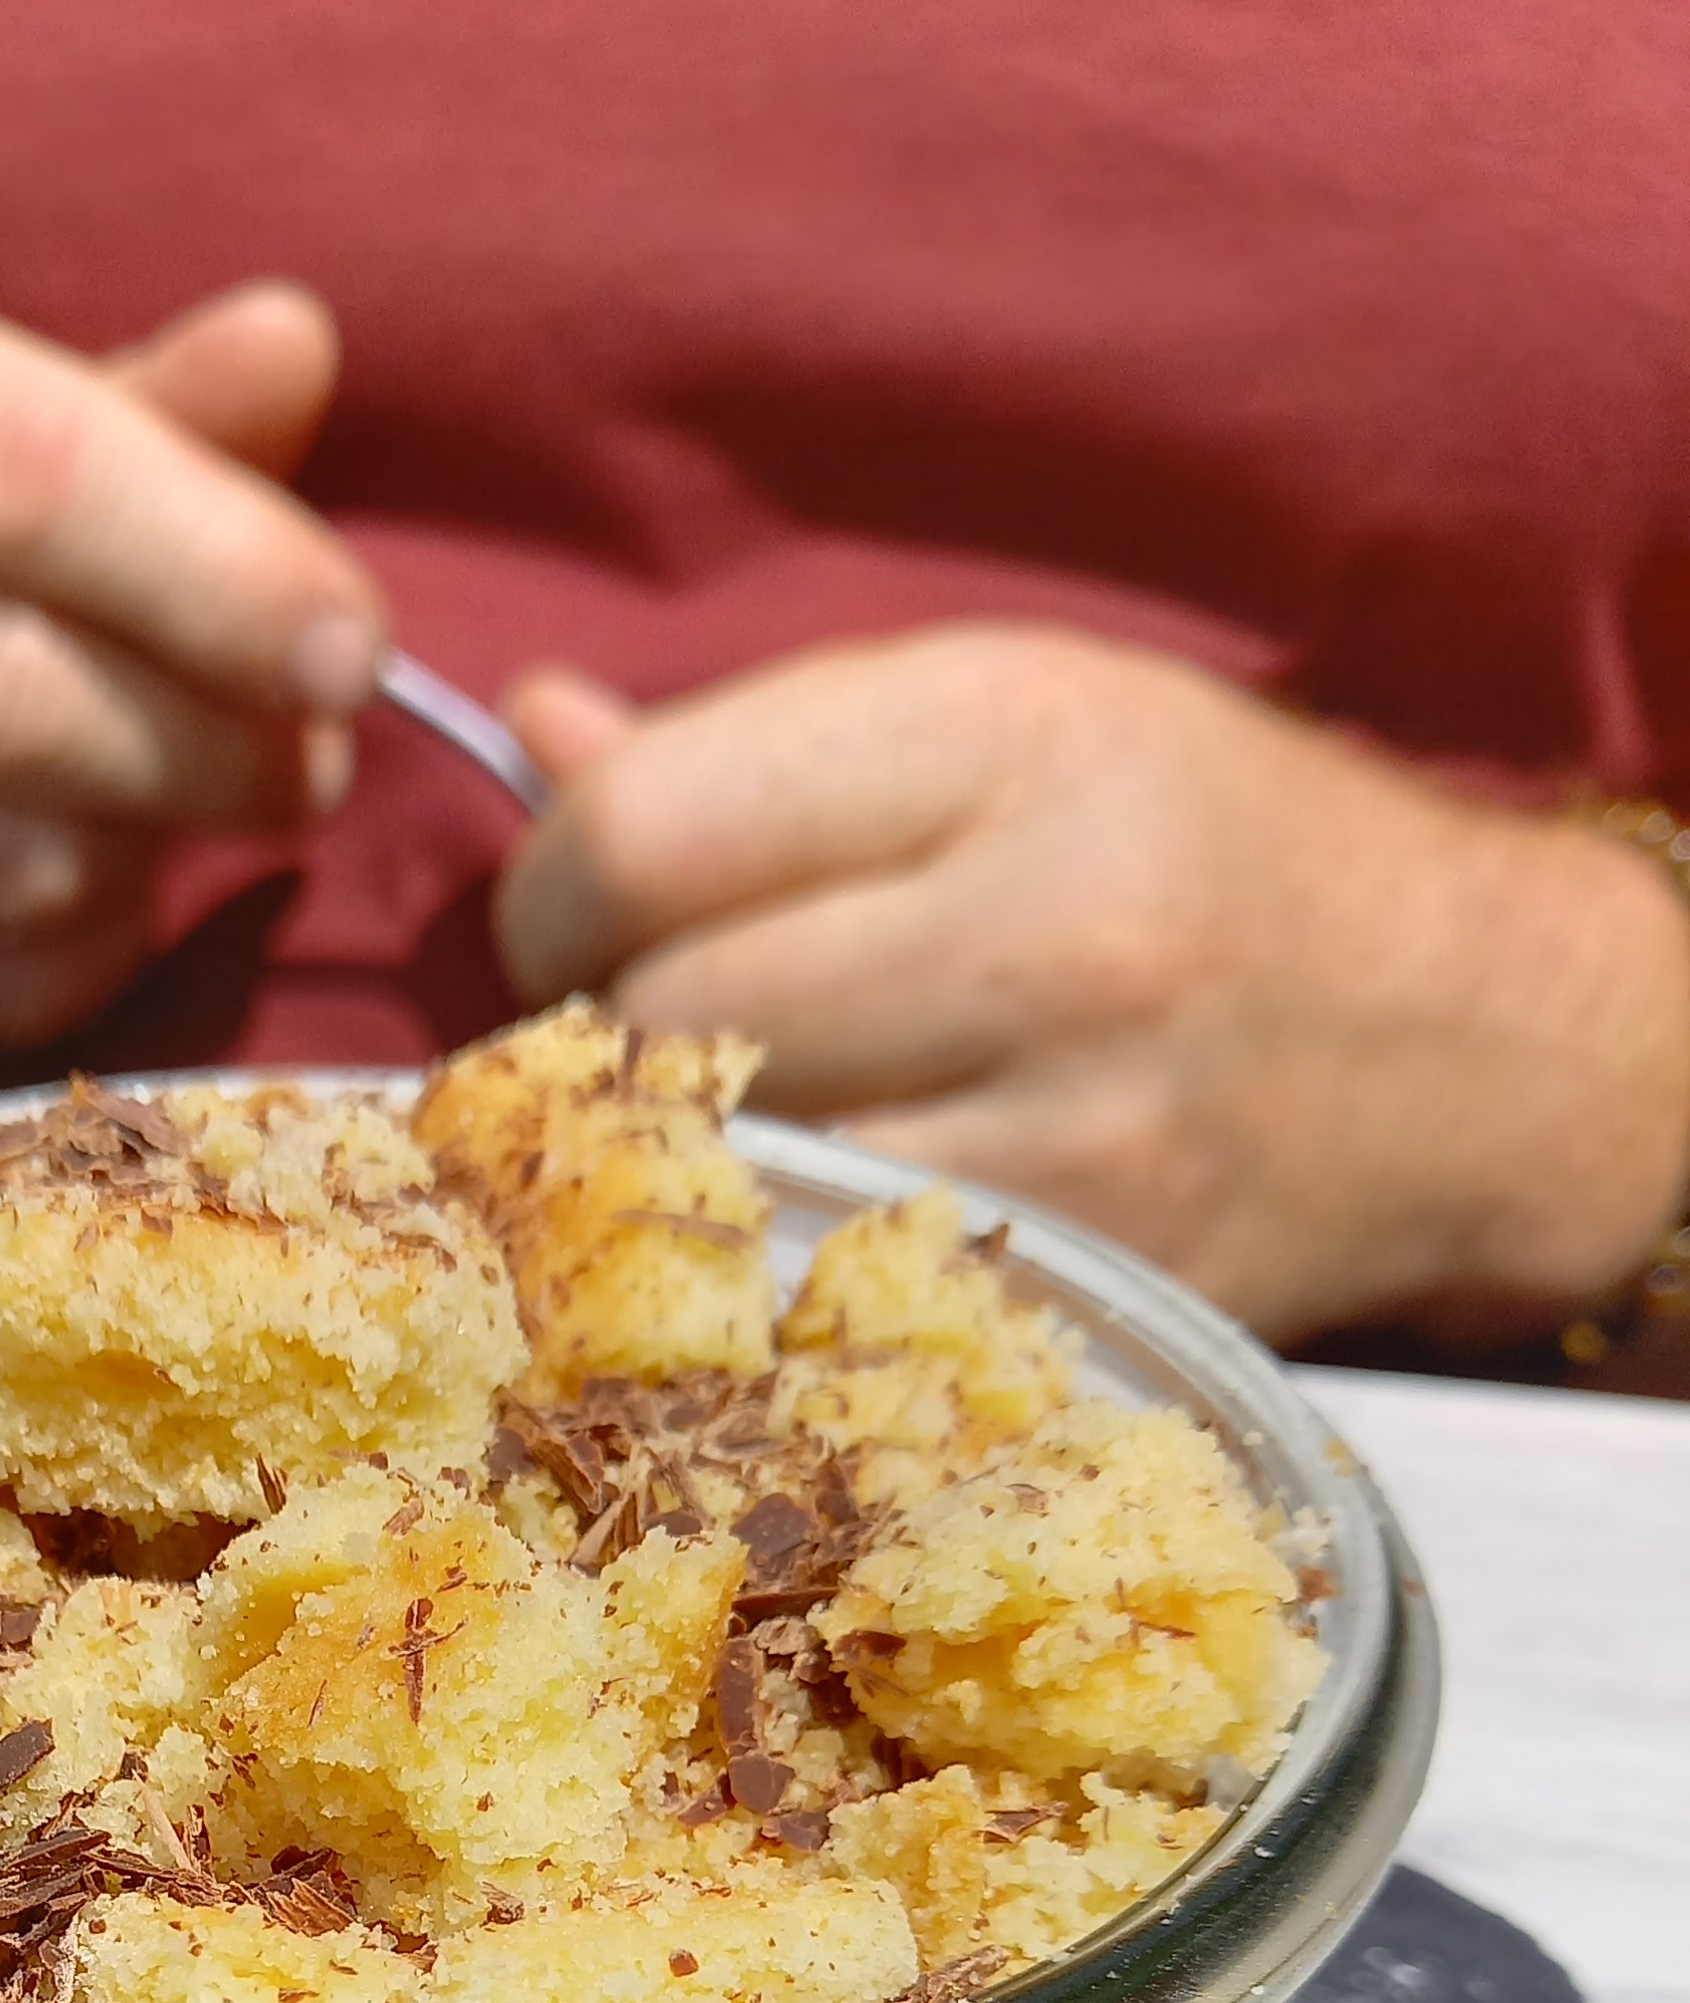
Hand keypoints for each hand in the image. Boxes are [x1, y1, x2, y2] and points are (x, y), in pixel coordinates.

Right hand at [0, 271, 385, 1050]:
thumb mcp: (9, 423)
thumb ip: (163, 410)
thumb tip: (298, 346)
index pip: (29, 477)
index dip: (221, 577)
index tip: (358, 651)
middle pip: (24, 697)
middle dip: (215, 750)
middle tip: (313, 764)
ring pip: (15, 864)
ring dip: (151, 854)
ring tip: (192, 809)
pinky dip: (88, 950)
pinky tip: (108, 891)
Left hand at [496, 627, 1689, 1338]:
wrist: (1467, 1043)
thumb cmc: (1197, 850)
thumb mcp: (1009, 721)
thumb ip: (761, 748)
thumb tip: (533, 739)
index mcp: (1010, 737)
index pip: (641, 837)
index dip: (547, 893)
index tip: (568, 920)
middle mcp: (1054, 926)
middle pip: (665, 1018)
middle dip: (609, 1036)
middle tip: (649, 1039)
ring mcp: (1080, 1125)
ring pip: (732, 1170)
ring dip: (683, 1161)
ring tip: (726, 1122)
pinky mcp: (1093, 1277)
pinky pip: (832, 1281)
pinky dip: (781, 1256)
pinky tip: (809, 1214)